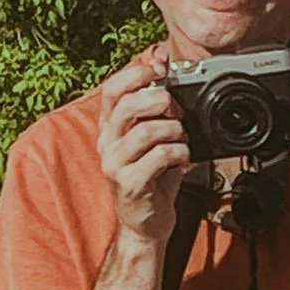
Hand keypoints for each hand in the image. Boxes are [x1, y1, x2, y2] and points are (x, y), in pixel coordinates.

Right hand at [97, 44, 187, 242]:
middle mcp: (107, 143)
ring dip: (175, 131)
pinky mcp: (130, 183)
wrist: (146, 222)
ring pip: (146, 131)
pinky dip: (180, 153)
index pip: (111, 90)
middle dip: (160, 101)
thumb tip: (169, 77)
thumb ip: (155, 113)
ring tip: (182, 140)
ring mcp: (115, 164)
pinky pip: (160, 156)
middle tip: (178, 111)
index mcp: (110, 128)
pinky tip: (183, 159)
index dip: (135, 73)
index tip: (160, 67)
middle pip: (127, 106)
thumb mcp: (151, 140)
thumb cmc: (152, 177)